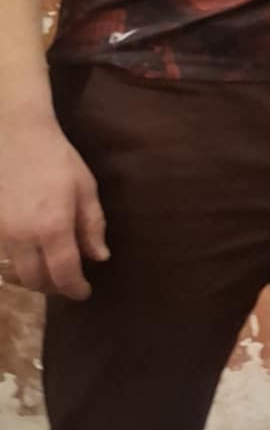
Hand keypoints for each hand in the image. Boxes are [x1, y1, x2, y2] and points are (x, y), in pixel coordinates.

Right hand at [0, 113, 108, 299]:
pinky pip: (5, 256)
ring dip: (35, 277)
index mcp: (53, 227)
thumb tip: (99, 257)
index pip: (64, 274)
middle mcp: (23, 237)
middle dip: (55, 287)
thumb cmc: (58, 159)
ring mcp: (2, 233)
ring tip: (52, 269)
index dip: (75, 289)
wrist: (17, 137)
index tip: (84, 292)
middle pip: (36, 281)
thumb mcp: (85, 188)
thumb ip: (92, 226)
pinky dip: (19, 263)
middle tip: (69, 281)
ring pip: (16, 272)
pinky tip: (32, 253)